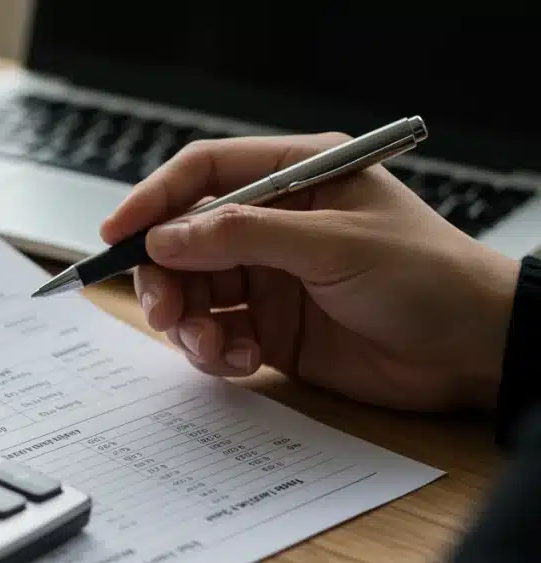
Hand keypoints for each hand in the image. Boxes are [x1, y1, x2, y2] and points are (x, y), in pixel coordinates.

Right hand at [100, 133, 519, 411]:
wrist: (473, 352)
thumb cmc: (427, 277)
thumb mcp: (333, 245)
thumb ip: (244, 236)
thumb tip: (167, 237)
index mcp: (296, 177)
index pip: (204, 172)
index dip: (154, 199)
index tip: (117, 233)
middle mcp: (275, 223)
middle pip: (185, 240)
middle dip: (165, 278)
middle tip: (164, 313)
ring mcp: (271, 277)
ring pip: (195, 292)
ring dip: (190, 324)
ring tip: (212, 348)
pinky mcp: (273, 327)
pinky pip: (218, 334)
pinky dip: (216, 351)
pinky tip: (241, 362)